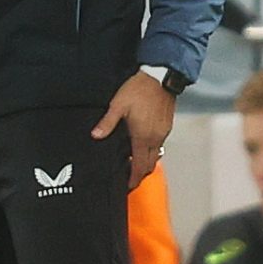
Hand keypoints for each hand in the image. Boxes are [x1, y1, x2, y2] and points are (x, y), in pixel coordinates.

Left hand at [92, 71, 175, 191]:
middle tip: (128, 177)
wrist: (160, 77)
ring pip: (156, 155)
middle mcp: (155, 138)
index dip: (134, 179)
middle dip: (140, 174)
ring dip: (146, 161)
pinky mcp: (167, 125)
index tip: (128, 186)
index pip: (139, 166)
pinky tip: (142, 143)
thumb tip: (95, 136)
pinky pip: (160, 144)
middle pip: (149, 165)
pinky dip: (151, 150)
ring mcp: (163, 132)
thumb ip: (107, 123)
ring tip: (133, 160)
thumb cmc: (139, 90)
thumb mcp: (118, 105)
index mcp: (143, 137)